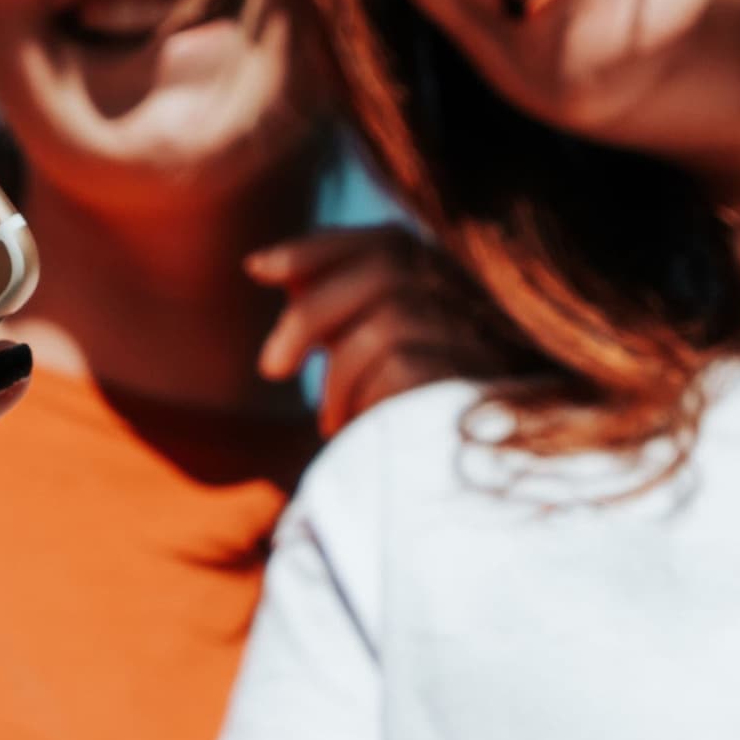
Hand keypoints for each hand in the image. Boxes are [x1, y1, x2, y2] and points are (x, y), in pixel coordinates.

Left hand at [243, 226, 529, 436]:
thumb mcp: (372, 355)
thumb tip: (268, 267)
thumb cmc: (411, 422)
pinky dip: (359, 399)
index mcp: (455, 287)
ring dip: (338, 375)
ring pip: (389, 322)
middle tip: (271, 368)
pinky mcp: (476, 386)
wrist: (466, 499)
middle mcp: (478, 305)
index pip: (389, 241)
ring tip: (328, 418)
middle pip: (386, 269)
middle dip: (312, 313)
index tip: (256, 269)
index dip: (320, 249)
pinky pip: (399, 370)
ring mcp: (484, 343)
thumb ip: (337, 309)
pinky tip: (352, 429)